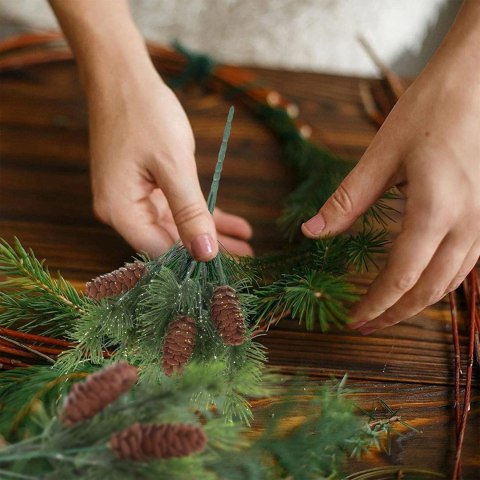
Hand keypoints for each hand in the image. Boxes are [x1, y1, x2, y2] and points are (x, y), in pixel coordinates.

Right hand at [48, 0, 251, 259]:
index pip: (161, 251)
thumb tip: (205, 254)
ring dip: (211, 232)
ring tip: (246, 245)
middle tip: (246, 259)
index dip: (195, 261)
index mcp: (121, 212)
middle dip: (209, 248)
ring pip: (178, 225)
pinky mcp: (145, 185)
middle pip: (171, 241)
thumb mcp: (173, 166)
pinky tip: (233, 224)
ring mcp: (134, 197)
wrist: (122, 76)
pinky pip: (176, 206)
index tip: (229, 268)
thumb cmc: (145, 114)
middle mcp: (123, 211)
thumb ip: (189, 212)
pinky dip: (203, 212)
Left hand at [302, 3, 479, 332]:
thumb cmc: (430, 110)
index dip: (376, 304)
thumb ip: (347, 199)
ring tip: (388, 312)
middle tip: (366, 325)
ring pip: (453, 281)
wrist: (479, 79)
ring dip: (419, 302)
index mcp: (436, 209)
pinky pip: (467, 264)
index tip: (353, 320)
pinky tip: (420, 282)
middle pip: (431, 289)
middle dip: (396, 314)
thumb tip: (312, 232)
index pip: (402, 276)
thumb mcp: (382, 154)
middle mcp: (468, 223)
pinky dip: (439, 282)